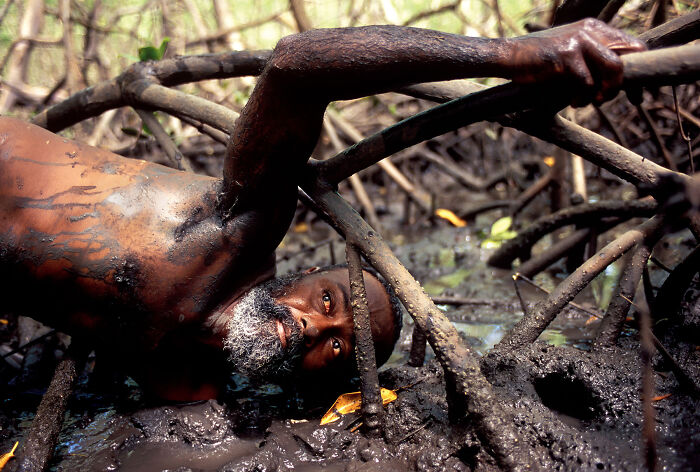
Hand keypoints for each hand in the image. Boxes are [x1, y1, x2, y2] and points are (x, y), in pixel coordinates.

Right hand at [510, 18, 645, 105]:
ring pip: (615, 68)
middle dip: (630, 82)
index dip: (642, 69)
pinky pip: (587, 82)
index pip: (633, 45)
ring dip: (608, 91)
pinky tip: (573, 102)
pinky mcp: (566, 54)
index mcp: (595, 29)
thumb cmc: (538, 62)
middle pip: (632, 53)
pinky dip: (583, 98)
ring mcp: (579, 40)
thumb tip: (616, 84)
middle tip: (627, 100)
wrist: (508, 57)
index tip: (638, 94)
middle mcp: (591, 30)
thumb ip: (592, 62)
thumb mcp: (570, 57)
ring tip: (595, 102)